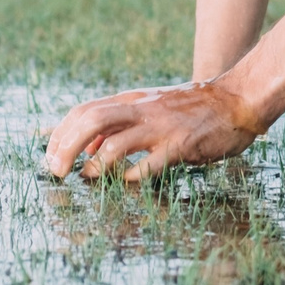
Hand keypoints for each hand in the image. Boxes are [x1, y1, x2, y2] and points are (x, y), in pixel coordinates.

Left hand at [43, 80, 260, 182]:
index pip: (83, 111)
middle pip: (90, 121)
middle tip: (56, 172)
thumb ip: (120, 125)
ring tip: (87, 179)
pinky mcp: (181, 144)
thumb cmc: (192, 110)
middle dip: (65, 147)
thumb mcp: (150, 109)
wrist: (236, 99)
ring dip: (95, 165)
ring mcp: (160, 127)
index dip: (59, 135)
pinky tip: (127, 184)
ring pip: (115, 143)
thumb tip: (86, 147)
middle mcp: (141, 110)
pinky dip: (133, 176)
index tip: (48, 158)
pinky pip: (151, 163)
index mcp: (131, 102)